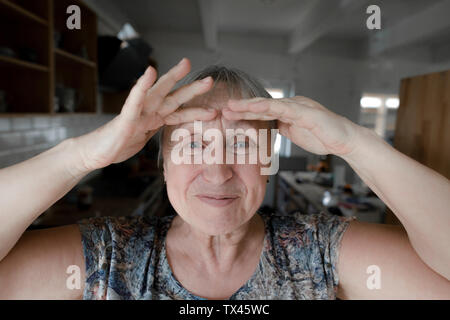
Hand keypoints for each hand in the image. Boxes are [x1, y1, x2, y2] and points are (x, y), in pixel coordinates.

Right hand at [71, 58, 216, 173]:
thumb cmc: (119, 144)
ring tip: (186, 64)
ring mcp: (137, 113)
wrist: (96, 154)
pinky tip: (149, 72)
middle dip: (193, 89)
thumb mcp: (144, 138)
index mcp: (154, 118)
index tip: (213, 105)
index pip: (178, 110)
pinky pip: (134, 101)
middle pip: (174, 97)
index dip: (195, 107)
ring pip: (158, 93)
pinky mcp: (125, 118)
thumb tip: (172, 130)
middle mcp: (148, 111)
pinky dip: (142, 86)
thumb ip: (156, 129)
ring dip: (173, 78)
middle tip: (211, 80)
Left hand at [222, 96, 360, 156]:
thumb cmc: (323, 137)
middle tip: (223, 108)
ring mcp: (299, 106)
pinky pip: (284, 108)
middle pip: (262, 105)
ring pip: (270, 104)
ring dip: (250, 105)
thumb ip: (283, 128)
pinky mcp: (307, 112)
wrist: (346, 141)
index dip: (245, 113)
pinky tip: (254, 107)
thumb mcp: (296, 133)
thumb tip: (268, 129)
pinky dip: (268, 107)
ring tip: (232, 107)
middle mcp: (292, 104)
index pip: (263, 112)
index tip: (228, 116)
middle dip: (242, 107)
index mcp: (288, 110)